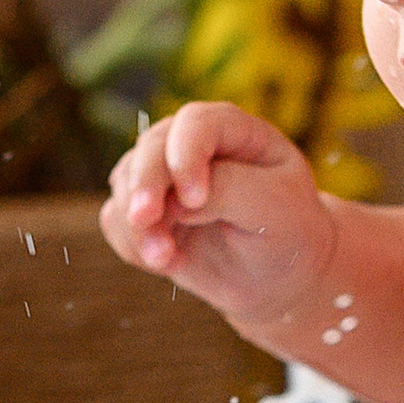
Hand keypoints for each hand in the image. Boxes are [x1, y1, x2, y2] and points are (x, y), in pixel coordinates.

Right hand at [101, 101, 334, 336]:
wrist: (277, 278)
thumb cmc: (287, 233)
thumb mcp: (274, 209)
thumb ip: (226, 192)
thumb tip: (174, 202)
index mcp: (232, 129)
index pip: (196, 124)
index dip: (186, 156)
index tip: (194, 199)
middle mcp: (192, 145)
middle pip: (151, 148)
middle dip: (145, 185)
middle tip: (145, 221)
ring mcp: (164, 177)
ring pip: (126, 183)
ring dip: (138, 224)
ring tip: (165, 259)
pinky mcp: (147, 211)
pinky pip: (116, 219)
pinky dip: (132, 242)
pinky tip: (164, 262)